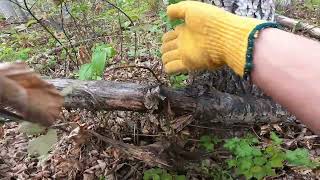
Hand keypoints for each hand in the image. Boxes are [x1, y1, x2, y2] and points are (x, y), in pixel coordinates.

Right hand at [161, 1, 276, 75]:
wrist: (225, 37)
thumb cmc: (209, 20)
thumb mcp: (192, 8)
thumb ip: (177, 9)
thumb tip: (167, 13)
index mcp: (187, 28)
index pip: (173, 33)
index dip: (168, 34)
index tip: (165, 36)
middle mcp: (186, 41)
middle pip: (170, 45)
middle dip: (165, 46)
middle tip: (163, 48)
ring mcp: (187, 53)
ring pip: (170, 56)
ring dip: (165, 57)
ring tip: (163, 58)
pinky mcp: (189, 63)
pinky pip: (175, 67)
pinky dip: (169, 68)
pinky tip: (166, 68)